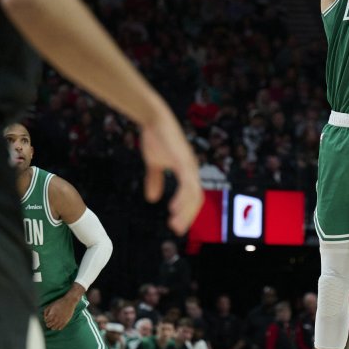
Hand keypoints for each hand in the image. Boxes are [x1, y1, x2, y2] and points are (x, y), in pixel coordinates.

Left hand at [42, 285, 83, 330]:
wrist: (69, 302)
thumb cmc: (59, 303)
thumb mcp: (51, 305)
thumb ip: (46, 311)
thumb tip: (45, 317)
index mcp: (52, 314)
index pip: (46, 321)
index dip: (46, 319)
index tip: (48, 317)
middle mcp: (56, 319)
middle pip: (48, 325)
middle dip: (48, 323)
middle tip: (50, 321)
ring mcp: (61, 321)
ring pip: (54, 328)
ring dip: (52, 326)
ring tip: (54, 323)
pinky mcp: (65, 322)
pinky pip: (60, 328)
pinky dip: (58, 327)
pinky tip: (58, 324)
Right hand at [140, 111, 202, 233]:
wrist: (153, 118)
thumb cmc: (155, 137)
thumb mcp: (154, 163)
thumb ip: (155, 180)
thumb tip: (152, 199)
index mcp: (187, 170)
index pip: (192, 196)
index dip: (186, 211)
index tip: (177, 225)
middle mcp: (191, 169)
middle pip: (196, 198)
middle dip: (187, 215)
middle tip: (177, 229)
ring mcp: (189, 165)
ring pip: (193, 194)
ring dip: (185, 211)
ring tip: (175, 224)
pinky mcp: (183, 161)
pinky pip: (187, 185)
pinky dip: (182, 198)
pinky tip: (173, 208)